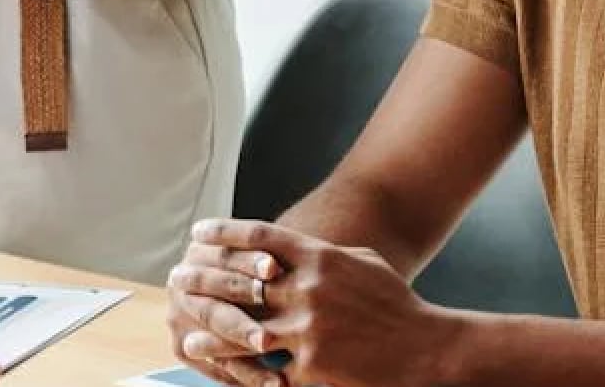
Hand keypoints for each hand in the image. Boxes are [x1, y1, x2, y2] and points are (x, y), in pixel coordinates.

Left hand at [170, 220, 463, 386]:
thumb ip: (322, 254)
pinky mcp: (313, 369)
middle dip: (204, 281)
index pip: (260, 238)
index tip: (198, 233)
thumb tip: (288, 248)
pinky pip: (269, 371)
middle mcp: (309, 290)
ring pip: (245, 331)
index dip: (224, 233)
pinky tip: (222, 371)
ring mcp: (309, 331)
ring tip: (187, 334)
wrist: (428, 351)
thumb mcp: (362, 263)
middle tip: (176, 280)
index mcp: (320, 257)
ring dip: (212, 333)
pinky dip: (244, 371)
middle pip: (241, 283)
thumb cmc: (396, 304)